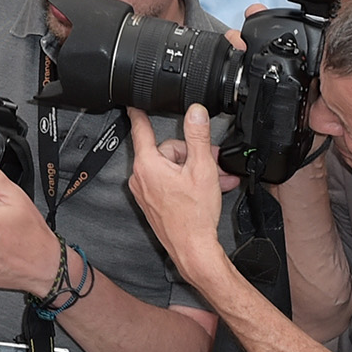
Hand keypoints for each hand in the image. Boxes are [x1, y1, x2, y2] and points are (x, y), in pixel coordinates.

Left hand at [126, 104, 226, 281]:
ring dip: (196, 170)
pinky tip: (208, 188)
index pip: (142, 130)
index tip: (134, 104)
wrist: (193, 248)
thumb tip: (195, 113)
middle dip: (193, 155)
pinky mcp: (152, 202)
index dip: (140, 114)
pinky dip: (188, 183)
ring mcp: (145, 190)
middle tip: (214, 163)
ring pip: (172, 168)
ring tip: (217, 179)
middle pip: (167, 151)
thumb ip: (197, 137)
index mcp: (148, 164)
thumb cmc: (194, 214)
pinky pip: (169, 183)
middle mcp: (141, 176)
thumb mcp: (202, 168)